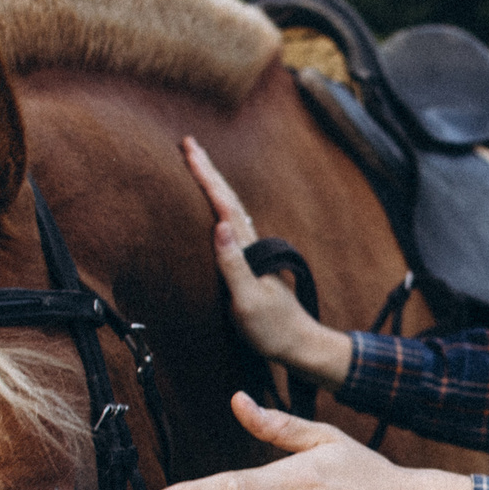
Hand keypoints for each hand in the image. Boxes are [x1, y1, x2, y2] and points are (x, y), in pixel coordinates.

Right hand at [187, 136, 354, 387]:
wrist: (300, 345)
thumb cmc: (272, 329)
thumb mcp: (247, 300)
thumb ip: (233, 264)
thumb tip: (221, 226)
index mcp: (249, 250)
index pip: (224, 205)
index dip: (206, 177)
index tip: (189, 151)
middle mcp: (253, 246)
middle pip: (228, 200)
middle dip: (208, 171)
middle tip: (189, 144)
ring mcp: (254, 255)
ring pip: (232, 209)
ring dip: (214, 186)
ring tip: (199, 166)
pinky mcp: (253, 266)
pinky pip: (233, 226)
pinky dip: (221, 208)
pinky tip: (219, 209)